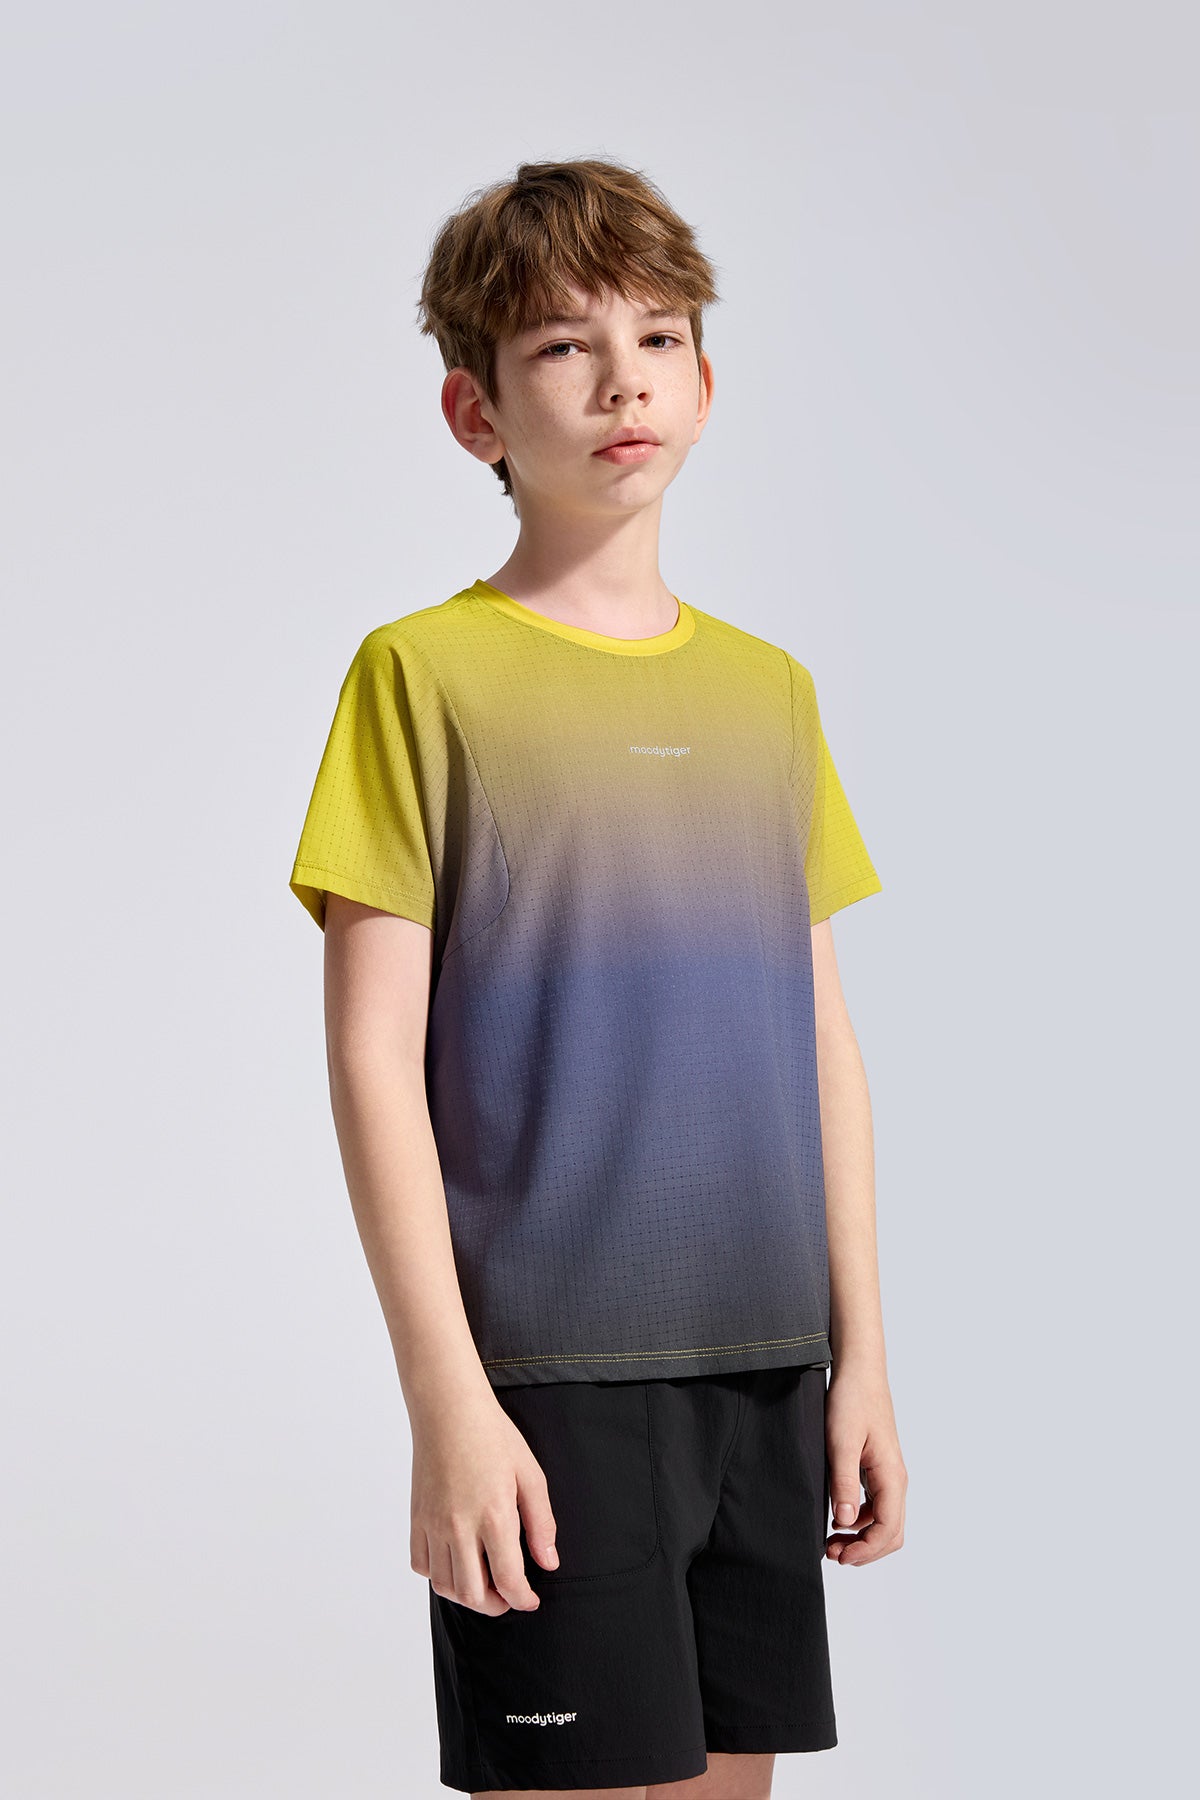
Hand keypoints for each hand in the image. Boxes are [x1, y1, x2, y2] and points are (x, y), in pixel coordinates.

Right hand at [409, 1391, 558, 1614]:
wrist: (448, 1410)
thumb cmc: (492, 1436)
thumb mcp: (530, 1474)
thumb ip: (541, 1523)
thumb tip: (549, 1563)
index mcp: (494, 1516)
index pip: (508, 1580)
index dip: (522, 1599)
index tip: (530, 1600)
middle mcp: (459, 1527)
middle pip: (473, 1594)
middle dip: (495, 1605)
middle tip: (508, 1596)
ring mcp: (433, 1524)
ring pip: (445, 1585)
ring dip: (466, 1595)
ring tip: (484, 1584)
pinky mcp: (416, 1518)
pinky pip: (421, 1565)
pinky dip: (438, 1575)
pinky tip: (455, 1562)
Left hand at [824, 1365, 906, 1565]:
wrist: (859, 1372)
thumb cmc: (851, 1401)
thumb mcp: (841, 1442)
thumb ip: (843, 1482)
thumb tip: (845, 1521)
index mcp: (891, 1476)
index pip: (888, 1529)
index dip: (866, 1551)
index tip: (839, 1557)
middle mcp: (895, 1479)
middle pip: (891, 1532)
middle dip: (865, 1551)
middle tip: (832, 1554)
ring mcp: (888, 1475)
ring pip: (884, 1522)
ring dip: (862, 1539)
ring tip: (832, 1542)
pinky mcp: (878, 1469)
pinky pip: (876, 1507)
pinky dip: (860, 1521)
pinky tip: (838, 1519)